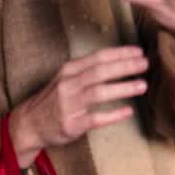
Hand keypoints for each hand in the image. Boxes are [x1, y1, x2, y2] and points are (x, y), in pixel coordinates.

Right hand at [8, 46, 147, 165]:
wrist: (29, 123)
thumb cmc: (53, 100)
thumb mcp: (65, 79)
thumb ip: (86, 71)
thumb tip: (117, 63)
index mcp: (69, 70)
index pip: (97, 57)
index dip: (119, 53)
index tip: (138, 51)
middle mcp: (68, 84)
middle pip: (100, 71)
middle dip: (125, 66)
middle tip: (145, 64)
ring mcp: (69, 104)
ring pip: (98, 92)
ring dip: (122, 88)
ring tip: (142, 85)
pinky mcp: (71, 124)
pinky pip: (95, 118)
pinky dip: (113, 115)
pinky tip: (128, 111)